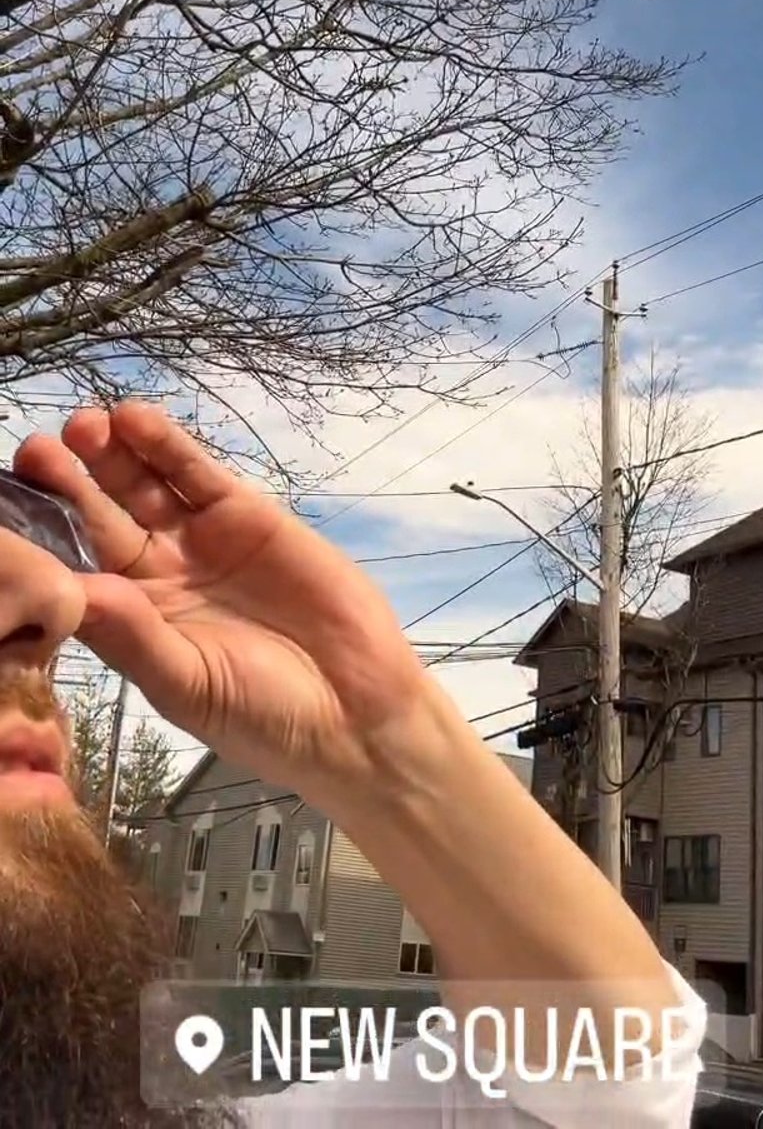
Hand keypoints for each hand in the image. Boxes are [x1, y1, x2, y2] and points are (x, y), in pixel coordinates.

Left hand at [15, 402, 427, 799]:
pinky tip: (134, 421)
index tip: (11, 505)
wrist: (354, 709)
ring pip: (145, 487)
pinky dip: (168, 446)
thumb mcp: (188, 684)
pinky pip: (198, 475)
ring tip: (80, 426)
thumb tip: (74, 594)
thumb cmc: (263, 715)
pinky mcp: (247, 515)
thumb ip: (134, 636)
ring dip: (112, 455)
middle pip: (103, 517)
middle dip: (70, 483)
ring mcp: (202, 540)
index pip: (76, 568)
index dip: (44, 537)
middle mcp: (159, 574)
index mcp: (133, 620)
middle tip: (36, 451)